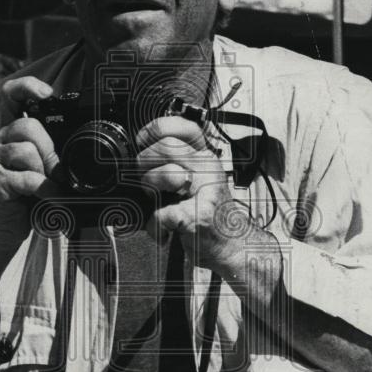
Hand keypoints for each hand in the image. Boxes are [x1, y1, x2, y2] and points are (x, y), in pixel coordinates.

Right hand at [0, 76, 60, 250]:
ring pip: (27, 150)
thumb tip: (78, 142)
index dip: (28, 87)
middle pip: (28, 125)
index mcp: (10, 133)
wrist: (4, 230)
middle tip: (58, 173)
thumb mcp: (41, 168)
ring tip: (50, 187)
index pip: (11, 95)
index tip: (47, 93)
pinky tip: (50, 198)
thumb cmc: (26, 197)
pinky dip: (46, 190)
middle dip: (50, 150)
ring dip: (47, 172)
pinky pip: (28, 178)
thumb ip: (50, 150)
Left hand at [135, 116, 250, 270]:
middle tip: (145, 179)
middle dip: (145, 162)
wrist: (231, 244)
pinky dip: (154, 226)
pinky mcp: (198, 216)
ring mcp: (205, 190)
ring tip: (156, 202)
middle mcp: (208, 168)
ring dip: (150, 190)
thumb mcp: (194, 179)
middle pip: (166, 146)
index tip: (143, 141)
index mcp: (204, 156)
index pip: (184, 126)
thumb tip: (140, 153)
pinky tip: (162, 230)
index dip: (156, 129)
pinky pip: (162, 214)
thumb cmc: (206, 213)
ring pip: (166, 174)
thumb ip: (175, 163)